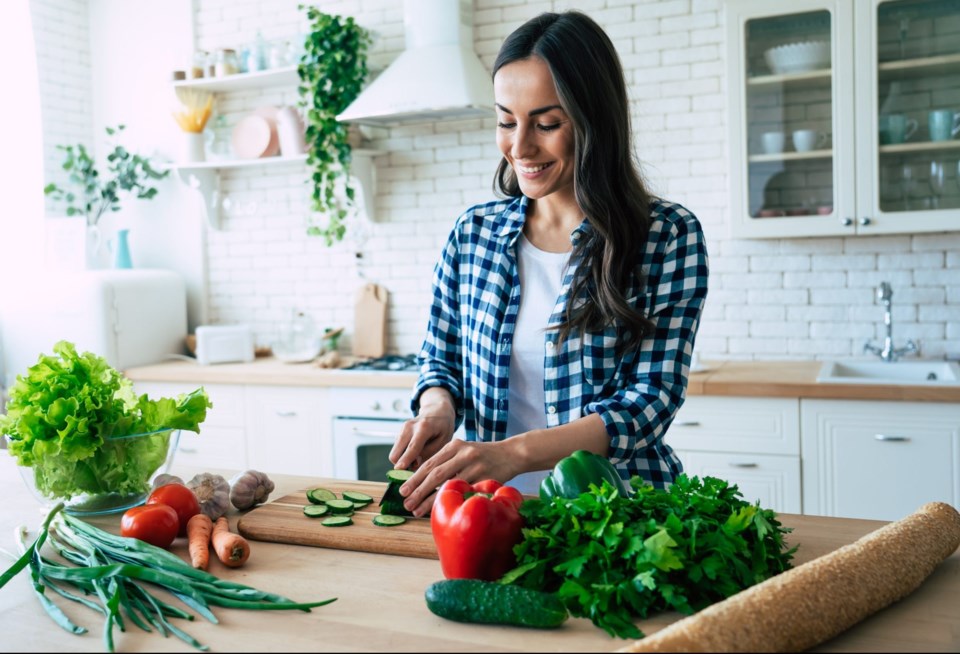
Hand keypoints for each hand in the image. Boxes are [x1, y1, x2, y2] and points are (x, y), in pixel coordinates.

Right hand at [390, 387, 456, 471]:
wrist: (436, 411)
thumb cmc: (442, 427)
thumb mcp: (444, 441)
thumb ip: (430, 453)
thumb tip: (414, 465)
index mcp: (424, 427)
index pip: (413, 447)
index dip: (405, 460)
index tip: (399, 470)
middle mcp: (409, 427)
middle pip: (396, 452)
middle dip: (402, 465)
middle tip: (416, 468)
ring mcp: (402, 429)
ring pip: (395, 453)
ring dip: (403, 460)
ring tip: (418, 460)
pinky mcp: (399, 432)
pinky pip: (397, 449)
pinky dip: (403, 455)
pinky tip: (415, 453)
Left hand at [398, 439, 519, 516]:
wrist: (512, 453)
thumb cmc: (484, 456)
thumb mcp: (464, 451)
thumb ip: (446, 461)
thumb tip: (422, 482)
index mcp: (454, 445)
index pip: (429, 463)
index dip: (414, 478)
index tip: (403, 490)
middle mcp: (463, 453)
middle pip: (435, 474)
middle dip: (417, 490)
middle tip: (406, 503)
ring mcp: (475, 465)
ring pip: (447, 484)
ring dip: (430, 499)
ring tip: (417, 510)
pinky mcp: (485, 477)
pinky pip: (464, 491)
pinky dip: (451, 501)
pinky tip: (443, 508)